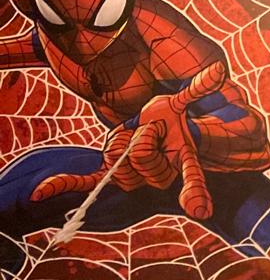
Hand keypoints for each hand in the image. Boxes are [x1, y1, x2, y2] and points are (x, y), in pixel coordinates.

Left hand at [31, 62, 226, 219]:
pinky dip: (64, 185)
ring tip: (132, 136)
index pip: (191, 177)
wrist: (152, 131)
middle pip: (139, 158)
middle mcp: (160, 175)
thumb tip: (219, 69)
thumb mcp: (176, 105)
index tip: (199, 210)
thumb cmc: (167, 119)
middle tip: (148, 128)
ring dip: (117, 143)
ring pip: (116, 166)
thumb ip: (193, 91)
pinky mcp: (109, 174)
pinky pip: (88, 182)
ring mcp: (134, 178)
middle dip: (139, 136)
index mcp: (181, 159)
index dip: (195, 192)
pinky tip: (40, 193)